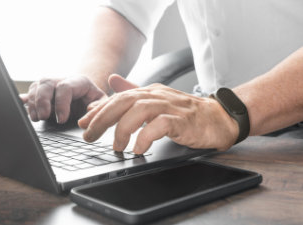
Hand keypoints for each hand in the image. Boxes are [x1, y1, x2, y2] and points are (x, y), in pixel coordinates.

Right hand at [20, 76, 105, 122]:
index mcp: (79, 81)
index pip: (65, 87)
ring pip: (36, 87)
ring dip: (33, 103)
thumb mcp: (102, 103)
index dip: (62, 103)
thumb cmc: (94, 100)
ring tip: (37, 118)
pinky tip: (20, 103)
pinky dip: (25, 99)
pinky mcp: (42, 91)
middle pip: (46, 83)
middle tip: (44, 117)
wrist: (86, 95)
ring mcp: (51, 84)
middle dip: (42, 101)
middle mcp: (62, 79)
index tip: (62, 119)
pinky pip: (30, 92)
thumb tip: (90, 109)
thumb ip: (99, 106)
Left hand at [78, 75, 238, 153]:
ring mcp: (170, 107)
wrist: (219, 117)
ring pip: (139, 110)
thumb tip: (112, 81)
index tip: (84, 122)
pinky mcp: (182, 120)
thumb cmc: (186, 112)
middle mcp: (157, 95)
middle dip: (102, 119)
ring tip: (116, 147)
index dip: (99, 109)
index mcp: (150, 92)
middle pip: (124, 101)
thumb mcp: (157, 100)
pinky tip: (139, 148)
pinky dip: (145, 137)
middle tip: (89, 135)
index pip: (118, 97)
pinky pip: (160, 125)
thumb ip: (134, 92)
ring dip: (122, 129)